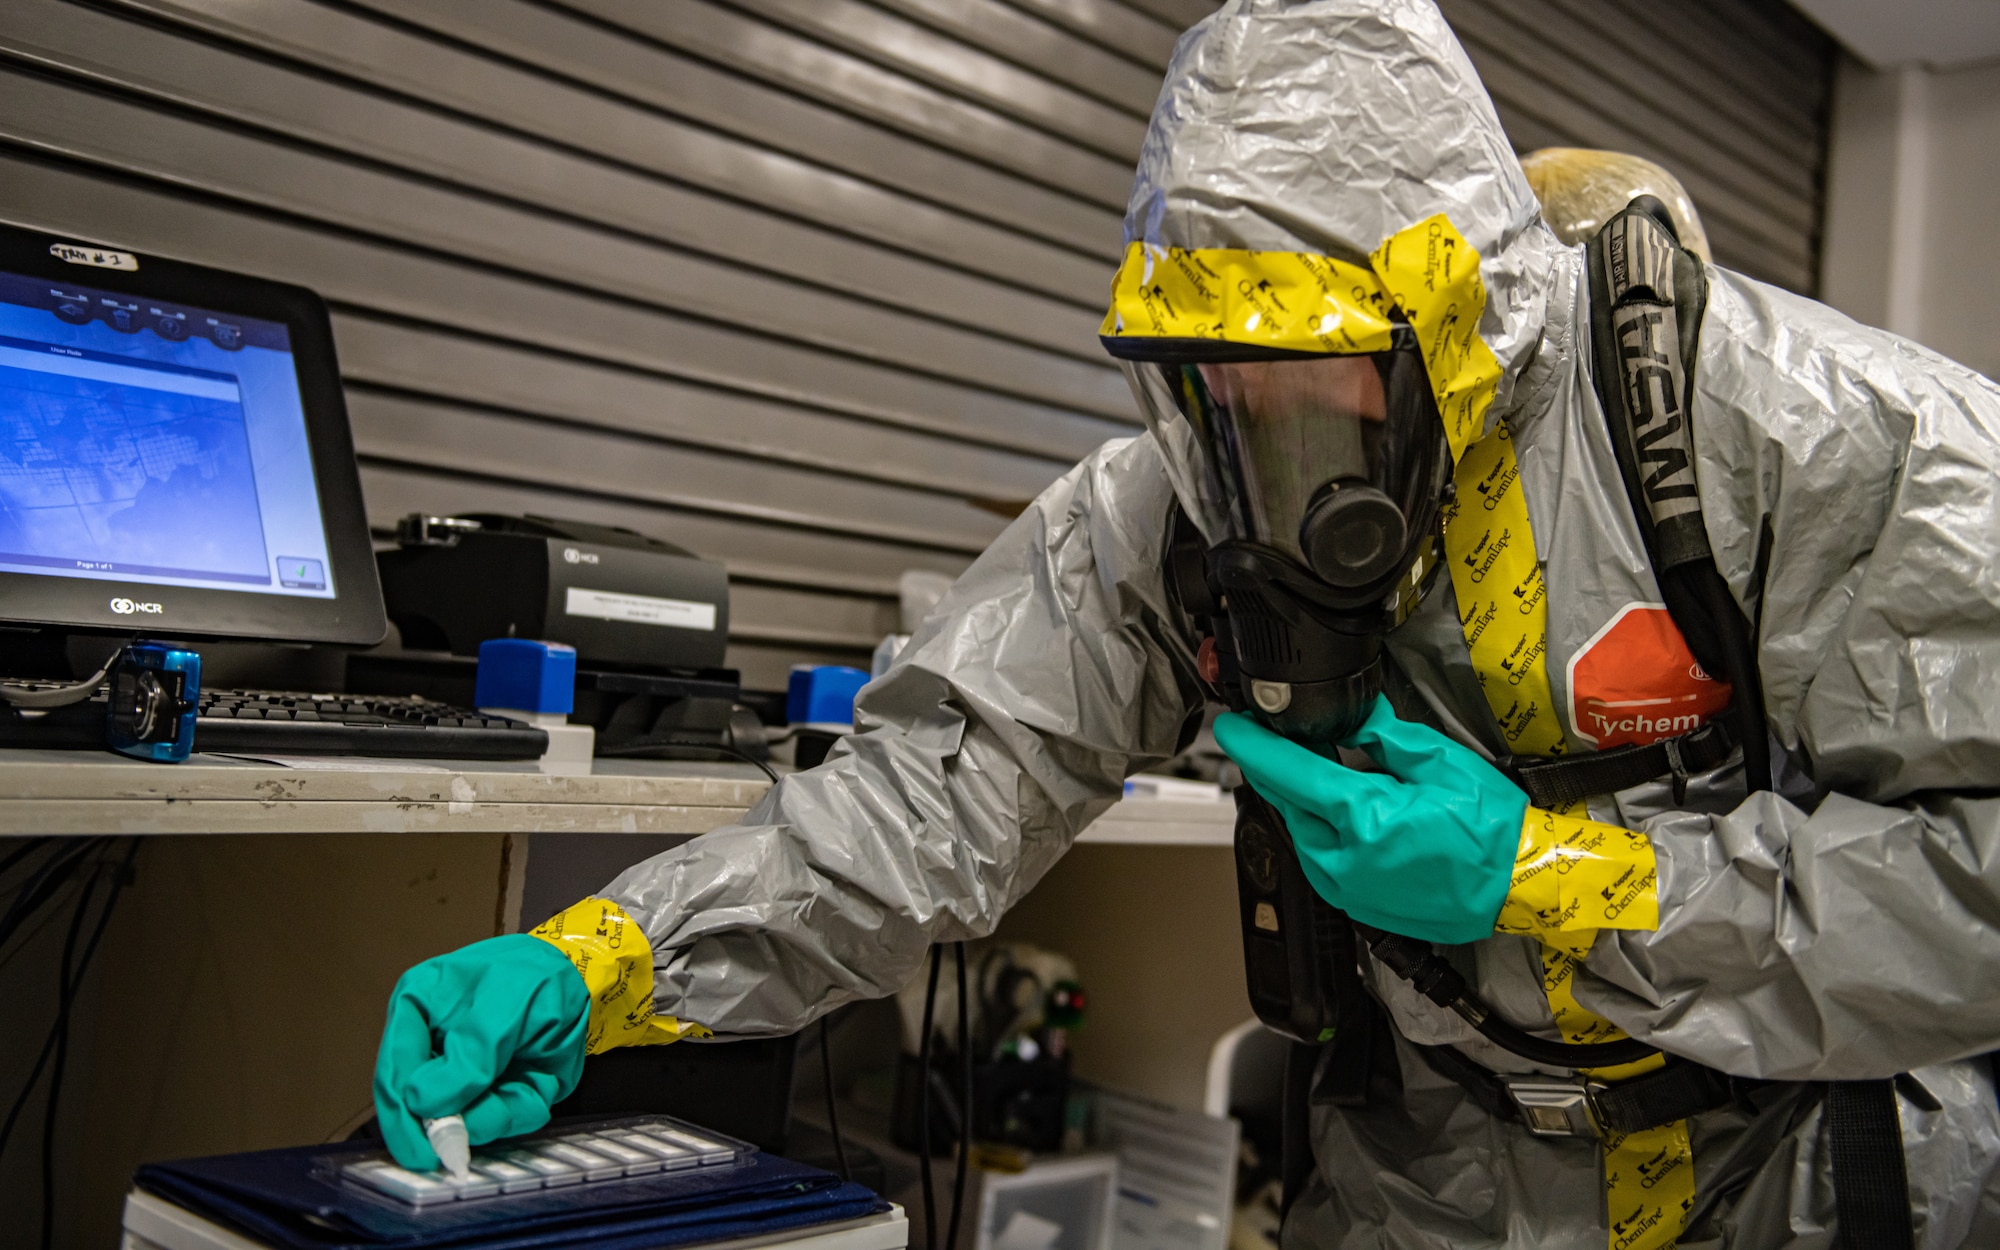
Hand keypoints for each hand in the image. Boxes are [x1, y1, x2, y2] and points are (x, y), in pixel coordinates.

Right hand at [373, 934, 589, 1169]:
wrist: (579, 979)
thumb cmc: (533, 977)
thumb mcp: (503, 1007)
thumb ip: (469, 1056)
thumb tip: (421, 1102)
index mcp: (415, 1010)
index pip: (394, 1072)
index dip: (401, 1117)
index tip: (418, 1152)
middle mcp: (430, 1049)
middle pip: (421, 1109)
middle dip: (452, 1126)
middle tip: (460, 1153)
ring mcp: (461, 1076)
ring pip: (465, 1121)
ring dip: (497, 1114)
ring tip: (526, 1083)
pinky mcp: (493, 1093)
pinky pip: (502, 1119)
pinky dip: (523, 1108)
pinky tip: (538, 1082)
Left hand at [1213, 694, 1526, 943]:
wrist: (1521, 887)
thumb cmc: (1491, 831)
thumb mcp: (1437, 762)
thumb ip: (1381, 736)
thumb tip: (1350, 714)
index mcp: (1363, 820)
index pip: (1289, 773)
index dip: (1254, 746)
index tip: (1233, 727)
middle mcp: (1345, 861)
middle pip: (1288, 805)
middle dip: (1280, 771)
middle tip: (1282, 739)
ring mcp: (1349, 889)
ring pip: (1301, 834)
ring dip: (1301, 803)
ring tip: (1320, 773)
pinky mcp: (1358, 905)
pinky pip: (1320, 861)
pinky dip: (1321, 832)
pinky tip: (1342, 814)